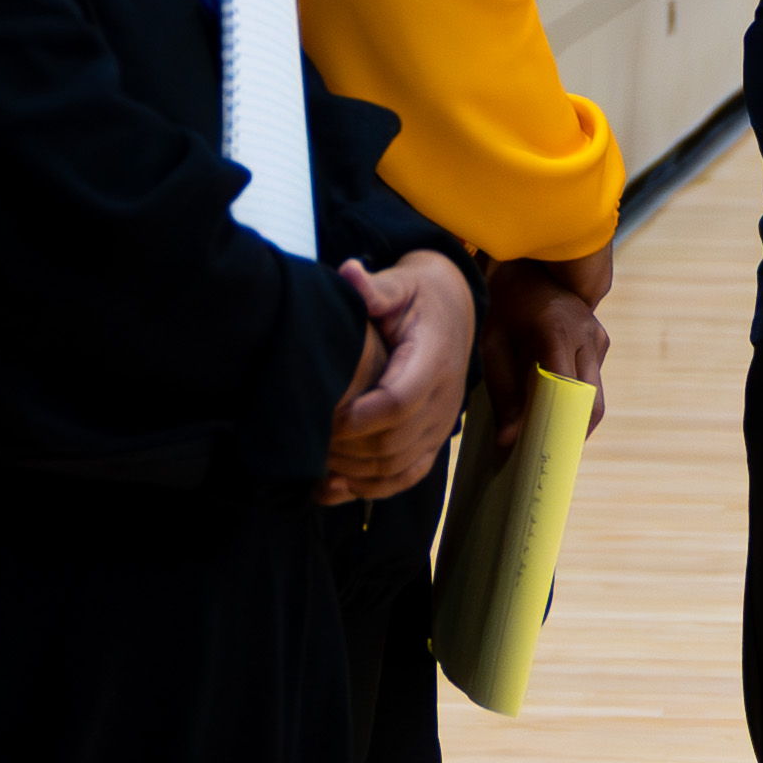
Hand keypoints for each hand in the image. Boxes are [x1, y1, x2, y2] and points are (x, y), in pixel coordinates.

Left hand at [319, 250, 472, 504]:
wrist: (455, 310)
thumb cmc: (419, 295)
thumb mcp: (400, 283)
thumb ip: (375, 287)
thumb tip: (350, 273)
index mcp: (434, 359)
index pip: (398, 402)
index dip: (358, 418)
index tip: (322, 416)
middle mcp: (445, 398)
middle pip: (395, 442)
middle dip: (348, 449)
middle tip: (307, 440)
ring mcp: (443, 424)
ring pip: (399, 466)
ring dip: (354, 473)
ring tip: (314, 463)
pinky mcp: (436, 439)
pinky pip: (409, 475)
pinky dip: (372, 489)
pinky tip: (334, 489)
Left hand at [479, 251, 614, 449]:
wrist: (525, 266)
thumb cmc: (502, 304)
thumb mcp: (492, 346)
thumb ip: (502, 394)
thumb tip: (509, 441)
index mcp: (557, 332)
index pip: (568, 392)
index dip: (559, 425)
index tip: (544, 452)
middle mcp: (586, 334)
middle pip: (591, 401)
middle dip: (571, 430)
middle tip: (547, 453)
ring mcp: (598, 335)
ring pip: (595, 393)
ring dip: (574, 413)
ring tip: (547, 432)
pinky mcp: (601, 338)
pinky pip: (593, 378)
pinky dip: (576, 396)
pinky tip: (552, 403)